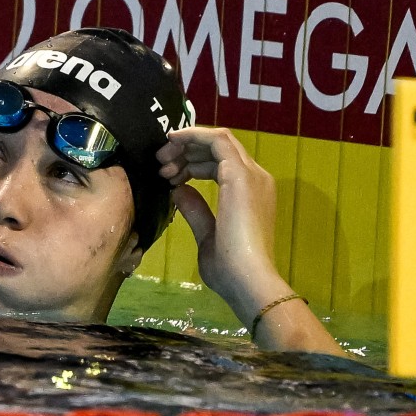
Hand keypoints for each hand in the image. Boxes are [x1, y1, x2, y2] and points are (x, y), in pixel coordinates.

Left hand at [155, 127, 343, 355]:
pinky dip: (193, 136)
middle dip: (186, 151)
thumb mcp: (206, 235)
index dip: (192, 164)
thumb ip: (195, 210)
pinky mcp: (240, 174)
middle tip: (159, 163)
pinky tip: (173, 141)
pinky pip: (217, 140)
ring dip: (187, 144)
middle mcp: (256, 178)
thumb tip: (179, 191)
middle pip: (218, 149)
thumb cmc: (230, 267)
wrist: (248, 279)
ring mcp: (251, 174)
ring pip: (217, 141)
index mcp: (250, 193)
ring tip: (161, 160)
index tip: (167, 176)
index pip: (220, 164)